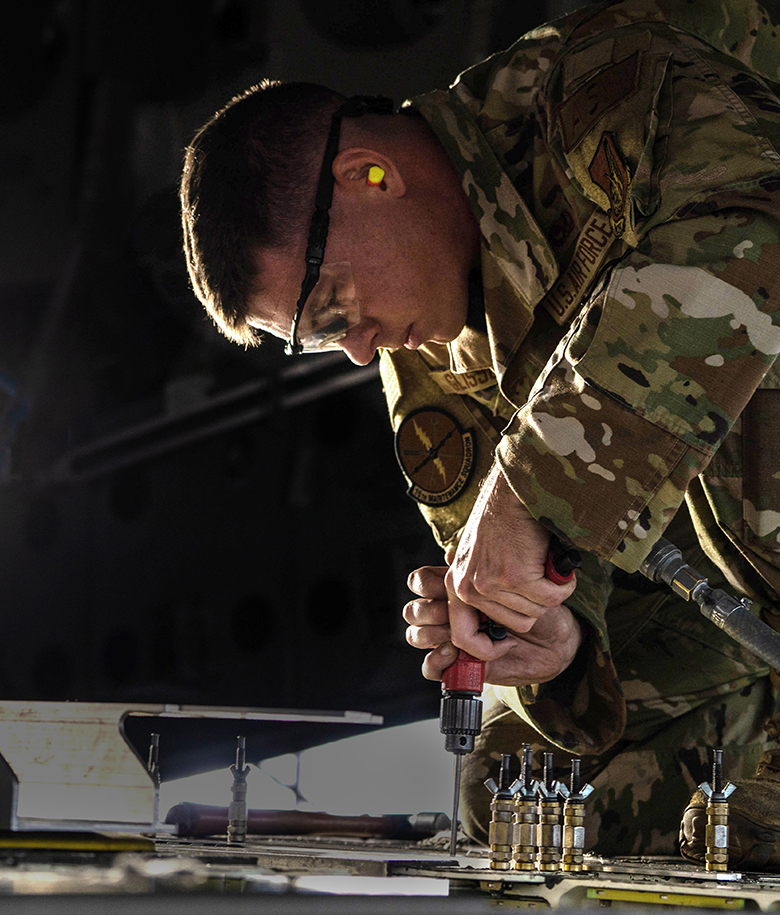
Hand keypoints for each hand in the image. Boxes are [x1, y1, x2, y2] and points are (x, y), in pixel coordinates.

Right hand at [404, 565, 582, 686]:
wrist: (556, 637)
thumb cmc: (538, 603)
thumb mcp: (516, 577)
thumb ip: (486, 564)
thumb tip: (450, 553)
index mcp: (459, 587)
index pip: (419, 582)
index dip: (425, 586)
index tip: (447, 587)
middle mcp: (451, 612)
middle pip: (413, 610)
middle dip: (431, 611)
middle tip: (457, 613)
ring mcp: (453, 638)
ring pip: (416, 635)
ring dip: (433, 635)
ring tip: (457, 636)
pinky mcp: (460, 664)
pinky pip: (431, 667)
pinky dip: (437, 661)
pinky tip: (456, 655)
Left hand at [446, 463, 576, 634]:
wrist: (515, 491)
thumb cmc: (503, 521)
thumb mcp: (479, 558)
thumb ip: (482, 589)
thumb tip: (495, 633)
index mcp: (457, 585)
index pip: (463, 638)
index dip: (487, 649)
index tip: (506, 644)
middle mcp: (469, 588)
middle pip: (516, 625)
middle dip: (533, 606)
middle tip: (536, 580)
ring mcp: (491, 584)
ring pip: (535, 612)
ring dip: (549, 592)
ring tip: (542, 565)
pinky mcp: (516, 576)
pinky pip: (552, 598)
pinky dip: (562, 584)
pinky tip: (554, 564)